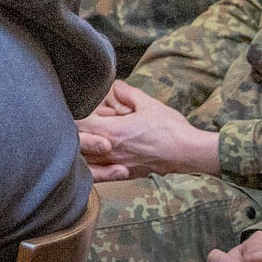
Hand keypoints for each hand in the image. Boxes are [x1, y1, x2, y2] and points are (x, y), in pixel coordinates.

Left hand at [75, 82, 219, 178]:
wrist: (189, 153)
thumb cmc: (170, 128)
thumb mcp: (148, 104)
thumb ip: (128, 94)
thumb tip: (116, 86)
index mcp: (111, 133)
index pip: (77, 126)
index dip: (72, 117)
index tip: (74, 110)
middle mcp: (110, 152)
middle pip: (77, 146)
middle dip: (75, 135)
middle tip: (80, 125)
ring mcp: (117, 166)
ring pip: (86, 163)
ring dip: (83, 151)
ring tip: (89, 140)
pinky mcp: (126, 174)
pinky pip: (100, 174)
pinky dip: (94, 167)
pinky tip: (98, 158)